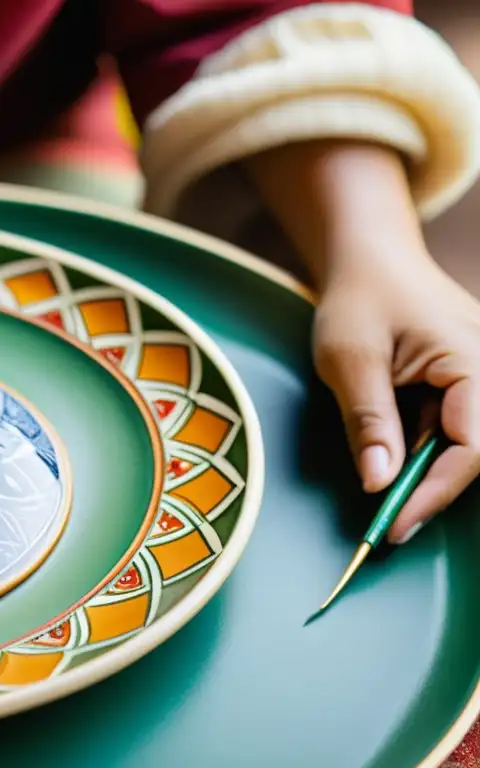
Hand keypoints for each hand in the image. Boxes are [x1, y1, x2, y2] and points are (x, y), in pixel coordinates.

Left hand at [313, 257, 479, 542]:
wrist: (368, 260)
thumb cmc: (360, 298)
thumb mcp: (351, 359)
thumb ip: (369, 420)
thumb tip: (378, 482)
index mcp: (474, 362)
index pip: (472, 446)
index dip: (435, 492)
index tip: (395, 524)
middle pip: (473, 451)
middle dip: (430, 489)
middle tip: (387, 524)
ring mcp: (476, 378)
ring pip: (460, 444)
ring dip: (422, 472)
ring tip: (386, 499)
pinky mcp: (460, 385)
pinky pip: (448, 429)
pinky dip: (418, 450)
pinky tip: (390, 460)